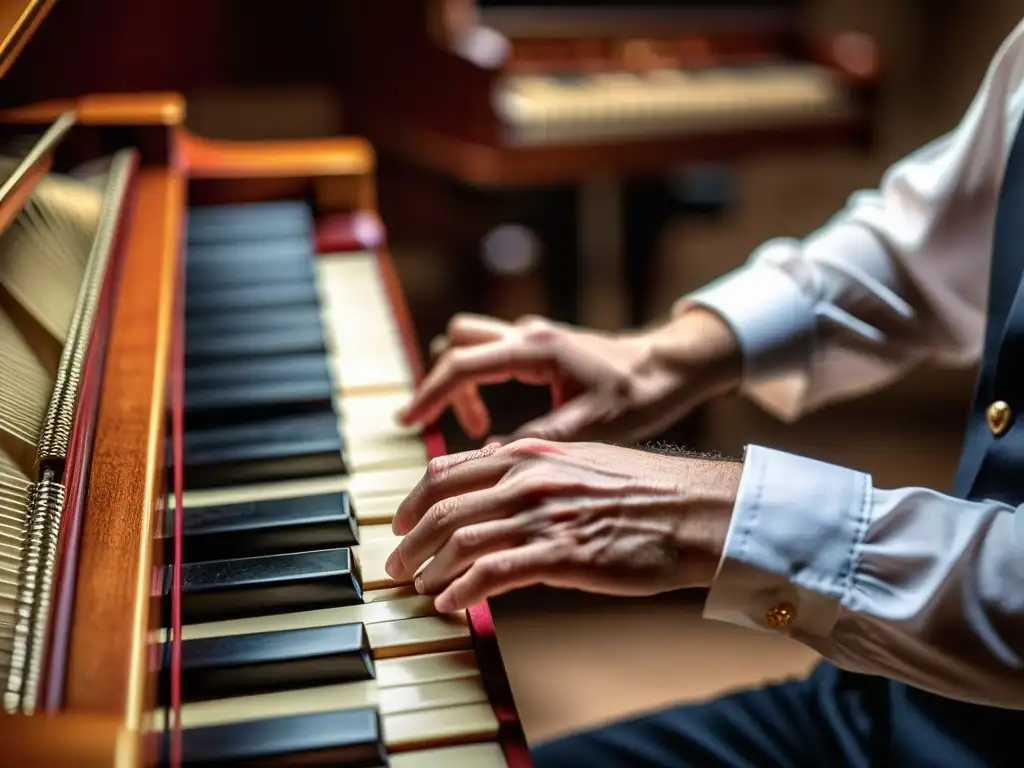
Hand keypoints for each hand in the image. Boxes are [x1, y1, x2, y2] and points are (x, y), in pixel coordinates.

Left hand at [384, 439, 740, 612]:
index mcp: (529, 454)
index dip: (414, 500)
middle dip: (410, 539)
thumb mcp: (581, 461)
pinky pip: (492, 574)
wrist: (695, 510)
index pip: (447, 470)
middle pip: (443, 507)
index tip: (402, 523)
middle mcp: (527, 479)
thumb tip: (498, 478)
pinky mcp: (561, 554)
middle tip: (396, 565)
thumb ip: (534, 468)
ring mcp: (542, 515)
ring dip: (429, 568)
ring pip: (460, 540)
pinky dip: (462, 590)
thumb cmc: (644, 490)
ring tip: (418, 588)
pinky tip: (451, 605)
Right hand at [396, 308, 740, 443]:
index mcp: (536, 350)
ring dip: (460, 381)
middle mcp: (528, 334)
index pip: (462, 364)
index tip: (409, 422)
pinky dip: (479, 382)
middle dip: (441, 384)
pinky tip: (496, 420)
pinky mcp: (537, 345)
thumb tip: (489, 458)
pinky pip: (489, 355)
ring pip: (469, 343)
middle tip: (443, 428)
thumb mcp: (590, 427)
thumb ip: (537, 440)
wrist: (669, 368)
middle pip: (456, 342)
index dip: (430, 395)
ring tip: (477, 428)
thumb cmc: (638, 395)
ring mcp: (531, 336)